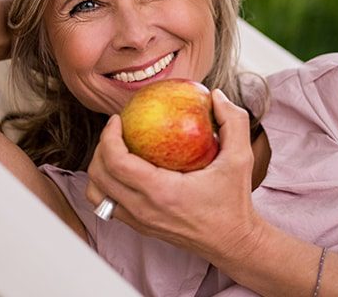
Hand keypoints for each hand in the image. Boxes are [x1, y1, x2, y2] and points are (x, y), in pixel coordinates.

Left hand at [85, 89, 262, 260]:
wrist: (232, 241)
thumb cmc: (234, 201)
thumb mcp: (241, 157)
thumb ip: (233, 121)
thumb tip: (216, 95)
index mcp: (162, 192)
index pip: (116, 162)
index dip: (108, 137)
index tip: (118, 119)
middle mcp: (144, 209)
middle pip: (99, 175)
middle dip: (100, 147)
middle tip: (116, 130)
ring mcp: (138, 221)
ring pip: (97, 193)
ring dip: (99, 168)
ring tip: (114, 150)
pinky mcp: (139, 227)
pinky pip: (108, 204)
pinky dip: (107, 184)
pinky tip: (124, 169)